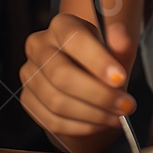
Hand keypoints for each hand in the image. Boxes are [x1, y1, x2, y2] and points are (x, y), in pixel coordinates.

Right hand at [19, 13, 136, 138]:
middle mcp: (40, 46)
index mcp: (62, 26)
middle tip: (125, 105)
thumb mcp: (116, 53)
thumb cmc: (102, 65)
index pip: (74, 39)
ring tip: (117, 116)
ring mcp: (30, 73)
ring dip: (92, 114)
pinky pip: (52, 120)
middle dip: (99, 95)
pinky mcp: (27, 99)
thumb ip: (120, 46)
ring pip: (57, 101)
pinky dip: (80, 127)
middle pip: (61, 74)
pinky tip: (99, 124)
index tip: (120, 79)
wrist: (85, 85)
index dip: (97, 60)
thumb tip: (120, 34)